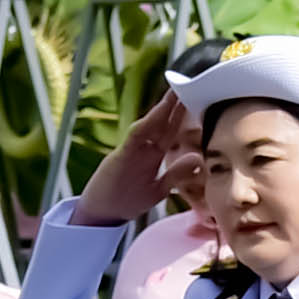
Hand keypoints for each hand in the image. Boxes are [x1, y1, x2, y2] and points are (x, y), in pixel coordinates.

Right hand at [66, 91, 199, 227]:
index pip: (170, 131)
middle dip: (175, 105)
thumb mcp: (159, 189)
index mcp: (153, 155)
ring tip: (175, 92)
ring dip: (162, 110)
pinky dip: (146, 126)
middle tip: (188, 84)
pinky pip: (135, 139)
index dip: (182, 116)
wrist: (100, 214)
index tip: (196, 100)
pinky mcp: (120, 157)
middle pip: (162, 123)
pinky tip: (157, 114)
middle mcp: (143, 149)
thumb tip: (198, 160)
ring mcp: (132, 151)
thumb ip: (176, 174)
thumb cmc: (127, 200)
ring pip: (150, 126)